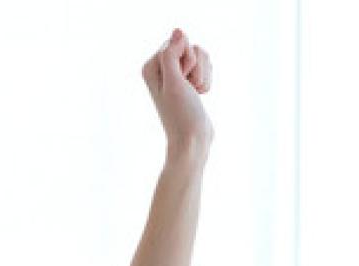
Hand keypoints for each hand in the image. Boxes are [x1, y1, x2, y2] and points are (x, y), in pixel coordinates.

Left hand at [141, 27, 212, 158]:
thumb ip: (172, 54)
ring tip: (195, 93)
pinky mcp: (189, 81)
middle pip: (190, 47)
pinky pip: (205, 66)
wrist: (193, 140)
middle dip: (196, 67)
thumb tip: (178, 31)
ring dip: (203, 76)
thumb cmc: (181, 115)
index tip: (182, 81)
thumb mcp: (174, 83)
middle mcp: (161, 68)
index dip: (186, 60)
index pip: (177, 42)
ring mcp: (176, 74)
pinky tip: (199, 95)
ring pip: (201, 56)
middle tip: (189, 88)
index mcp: (151, 66)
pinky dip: (206, 81)